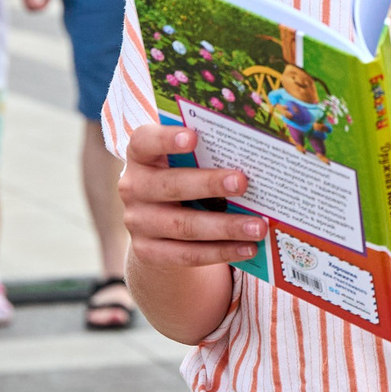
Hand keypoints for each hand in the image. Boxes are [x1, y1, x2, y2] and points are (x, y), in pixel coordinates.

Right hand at [120, 124, 265, 268]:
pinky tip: (248, 248)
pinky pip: (188, 254)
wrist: (158, 225)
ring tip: (257, 227)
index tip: (194, 137)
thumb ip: (205, 155)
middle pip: (170, 186)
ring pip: (184, 226)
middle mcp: (133, 188)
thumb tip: (251, 154)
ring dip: (225, 227)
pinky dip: (221, 251)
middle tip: (243, 182)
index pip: (144, 141)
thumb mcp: (184, 163)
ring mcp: (137, 222)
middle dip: (209, 184)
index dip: (166, 139)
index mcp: (140, 156)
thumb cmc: (182, 178)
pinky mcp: (147, 252)